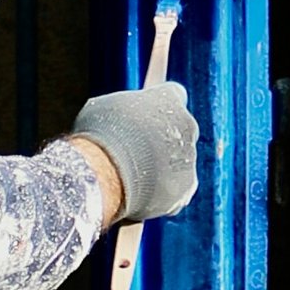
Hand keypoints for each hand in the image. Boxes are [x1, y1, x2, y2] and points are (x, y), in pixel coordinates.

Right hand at [68, 82, 199, 223]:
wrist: (106, 174)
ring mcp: (189, 157)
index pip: (173, 93)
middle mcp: (187, 124)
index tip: (148, 114)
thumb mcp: (103, 109)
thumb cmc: (100, 136)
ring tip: (131, 177)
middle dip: (162, 138)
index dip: (159, 105)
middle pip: (179, 129)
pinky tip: (140, 195)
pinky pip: (176, 190)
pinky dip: (162, 193)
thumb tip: (121, 116)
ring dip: (161, 167)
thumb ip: (123, 109)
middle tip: (137, 150)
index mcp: (168, 98)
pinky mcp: (187, 186)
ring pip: (178, 162)